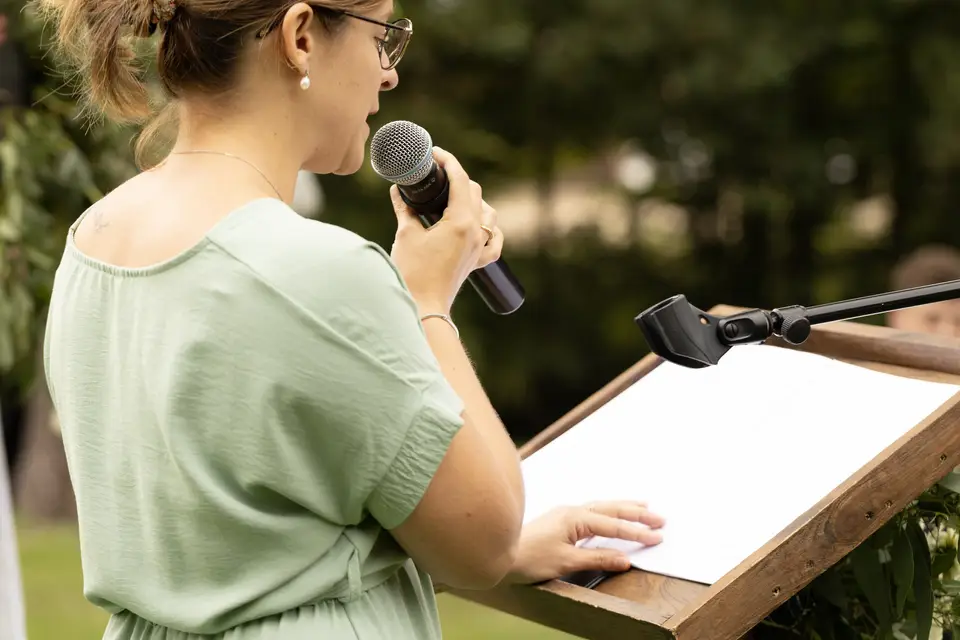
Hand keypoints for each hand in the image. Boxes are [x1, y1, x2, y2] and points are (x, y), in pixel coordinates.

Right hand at [389, 147, 503, 314]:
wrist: (423, 305)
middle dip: (457, 177)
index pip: (459, 180)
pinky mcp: (477, 260)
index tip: (435, 153)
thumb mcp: (406, 234)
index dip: (448, 162)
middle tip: (438, 172)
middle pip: (474, 192)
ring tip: (453, 196)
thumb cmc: (412, 273)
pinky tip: (482, 225)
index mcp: (461, 221)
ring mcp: (479, 247)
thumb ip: (405, 208)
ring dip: (473, 199)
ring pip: (487, 213)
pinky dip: (490, 229)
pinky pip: (494, 240)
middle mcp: (476, 232)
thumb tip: (398, 189)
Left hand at [506, 502, 664, 584]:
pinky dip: (608, 511)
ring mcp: (565, 514)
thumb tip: (625, 559)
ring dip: (623, 507)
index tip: (658, 536)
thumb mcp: (565, 562)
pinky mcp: (560, 520)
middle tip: (660, 517)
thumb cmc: (529, 558)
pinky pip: (592, 511)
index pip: (614, 525)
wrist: (500, 552)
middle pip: (611, 509)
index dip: (637, 532)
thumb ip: (597, 558)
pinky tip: (611, 514)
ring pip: (602, 507)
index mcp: (575, 519)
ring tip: (644, 505)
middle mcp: (572, 511)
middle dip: (637, 513)